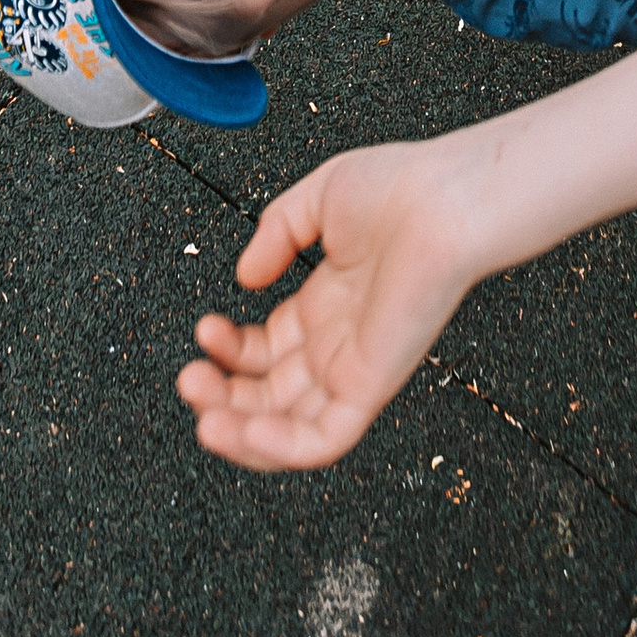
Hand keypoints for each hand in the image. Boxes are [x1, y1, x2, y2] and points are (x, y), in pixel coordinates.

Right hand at [177, 139, 478, 470]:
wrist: (447, 198)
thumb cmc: (405, 187)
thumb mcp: (321, 199)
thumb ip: (275, 234)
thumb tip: (244, 278)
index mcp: (328, 305)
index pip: (266, 351)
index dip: (229, 350)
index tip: (205, 329)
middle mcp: (340, 343)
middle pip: (268, 397)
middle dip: (221, 396)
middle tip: (189, 379)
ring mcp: (355, 369)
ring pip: (289, 432)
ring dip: (239, 433)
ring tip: (202, 415)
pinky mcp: (371, 386)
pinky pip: (323, 440)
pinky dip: (279, 448)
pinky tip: (239, 430)